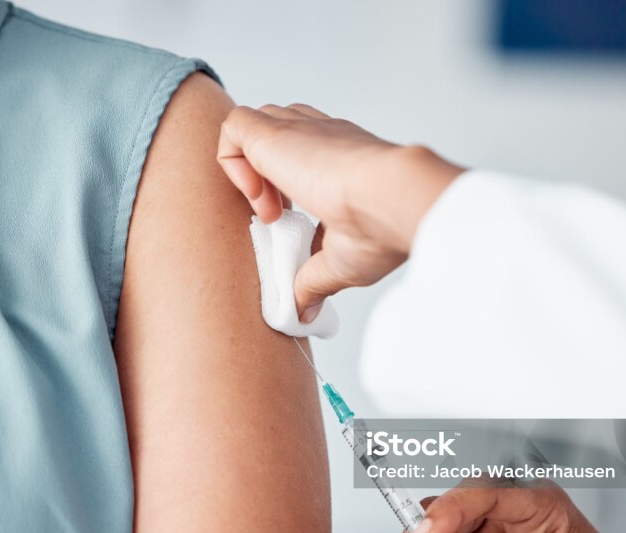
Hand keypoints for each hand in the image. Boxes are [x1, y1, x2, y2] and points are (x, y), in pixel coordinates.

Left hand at [217, 104, 463, 320]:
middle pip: (275, 134)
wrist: (394, 200)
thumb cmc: (382, 228)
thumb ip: (314, 281)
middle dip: (264, 176)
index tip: (291, 222)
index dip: (285, 186)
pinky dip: (232, 162)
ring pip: (253, 127)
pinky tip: (256, 198)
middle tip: (277, 217)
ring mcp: (299, 130)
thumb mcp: (341, 262)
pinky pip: (233, 128)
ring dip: (248, 171)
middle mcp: (320, 136)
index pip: (303, 154)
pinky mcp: (274, 132)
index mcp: (341, 159)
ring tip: (269, 211)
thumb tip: (304, 312)